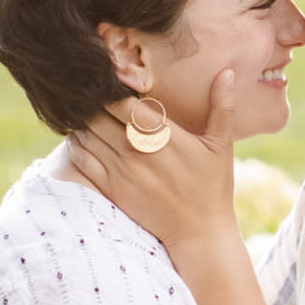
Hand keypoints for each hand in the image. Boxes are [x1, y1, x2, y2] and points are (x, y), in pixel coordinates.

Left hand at [69, 70, 241, 254]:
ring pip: (86, 134)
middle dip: (90, 100)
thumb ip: (222, 106)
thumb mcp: (221, 145)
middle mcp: (136, 149)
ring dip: (81, 120)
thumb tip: (228, 72)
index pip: (121, 100)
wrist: (199, 233)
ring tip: (81, 110)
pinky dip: (76, 145)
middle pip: (98, 113)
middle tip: (87, 92)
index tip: (107, 78)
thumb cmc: (212, 186)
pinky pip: (82, 160)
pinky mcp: (111, 189)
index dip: (109, 86)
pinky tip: (79, 136)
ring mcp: (121, 170)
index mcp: (161, 133)